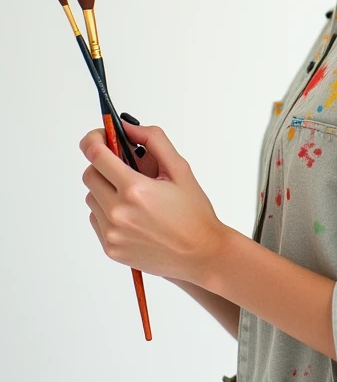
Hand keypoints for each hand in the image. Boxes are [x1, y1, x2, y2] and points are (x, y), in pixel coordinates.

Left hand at [79, 119, 226, 284]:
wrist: (201, 254)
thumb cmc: (194, 212)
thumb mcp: (180, 168)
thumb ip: (153, 140)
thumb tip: (127, 127)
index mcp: (135, 189)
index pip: (96, 154)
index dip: (95, 139)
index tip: (102, 135)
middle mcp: (119, 212)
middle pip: (89, 175)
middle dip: (103, 165)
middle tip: (124, 166)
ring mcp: (112, 233)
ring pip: (92, 197)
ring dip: (106, 189)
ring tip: (134, 195)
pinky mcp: (110, 248)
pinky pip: (96, 219)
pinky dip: (107, 210)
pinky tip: (132, 214)